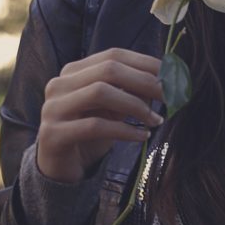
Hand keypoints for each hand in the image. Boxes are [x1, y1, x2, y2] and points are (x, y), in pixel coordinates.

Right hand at [36, 48, 164, 183]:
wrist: (60, 169)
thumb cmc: (90, 133)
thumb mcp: (113, 109)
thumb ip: (131, 91)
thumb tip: (165, 81)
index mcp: (74, 71)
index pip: (113, 55)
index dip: (145, 63)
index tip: (171, 75)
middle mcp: (60, 84)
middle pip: (108, 70)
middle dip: (144, 81)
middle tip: (169, 96)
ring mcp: (53, 108)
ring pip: (100, 92)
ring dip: (135, 105)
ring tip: (156, 119)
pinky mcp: (53, 134)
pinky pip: (96, 126)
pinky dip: (125, 130)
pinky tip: (143, 136)